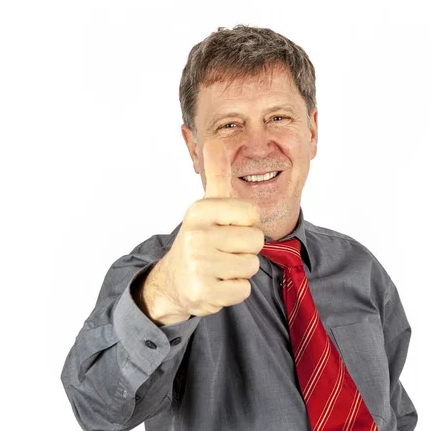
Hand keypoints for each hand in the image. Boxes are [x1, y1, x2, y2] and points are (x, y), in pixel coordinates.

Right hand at [143, 138, 264, 321]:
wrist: (175, 280)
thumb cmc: (201, 237)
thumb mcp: (207, 204)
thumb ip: (216, 173)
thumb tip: (215, 138)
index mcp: (200, 210)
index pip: (251, 213)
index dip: (245, 222)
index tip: (226, 226)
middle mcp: (196, 234)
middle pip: (255, 241)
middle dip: (245, 248)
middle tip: (223, 249)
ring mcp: (198, 264)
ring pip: (251, 266)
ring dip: (240, 269)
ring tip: (219, 265)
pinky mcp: (203, 292)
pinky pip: (243, 290)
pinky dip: (234, 289)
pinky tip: (216, 283)